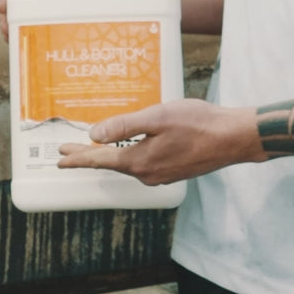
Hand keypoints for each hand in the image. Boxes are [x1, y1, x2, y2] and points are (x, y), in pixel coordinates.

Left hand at [58, 98, 263, 184]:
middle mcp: (148, 173)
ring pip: (129, 163)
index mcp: (140, 161)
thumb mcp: (157, 117)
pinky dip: (131, 153)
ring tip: (97, 146)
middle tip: (68, 154)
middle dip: (89, 157)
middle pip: (111, 163)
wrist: (233, 138)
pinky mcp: (174, 170)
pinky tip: (132, 145)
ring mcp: (162, 175)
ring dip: (111, 154)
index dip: (79, 158)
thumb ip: (124, 126)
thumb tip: (95, 135)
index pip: (100, 160)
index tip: (60, 159)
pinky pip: (144, 162)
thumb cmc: (198, 123)